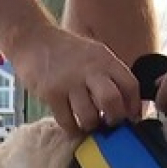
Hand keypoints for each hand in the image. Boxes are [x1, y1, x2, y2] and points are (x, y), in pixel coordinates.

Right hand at [13, 25, 140, 135]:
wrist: (32, 38)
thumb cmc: (66, 51)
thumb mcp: (94, 54)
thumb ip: (109, 74)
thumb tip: (125, 104)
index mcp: (105, 59)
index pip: (130, 85)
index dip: (134, 106)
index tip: (131, 117)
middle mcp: (90, 69)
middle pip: (112, 101)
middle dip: (114, 119)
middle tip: (109, 123)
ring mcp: (69, 82)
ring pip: (89, 116)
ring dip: (91, 125)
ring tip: (89, 124)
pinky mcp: (51, 93)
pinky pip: (67, 121)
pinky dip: (72, 128)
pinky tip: (73, 125)